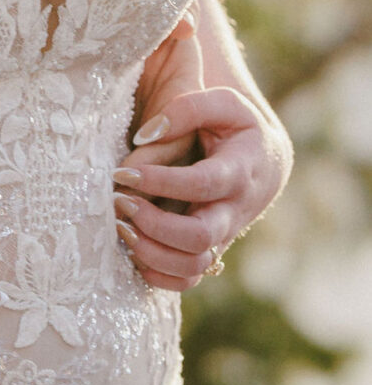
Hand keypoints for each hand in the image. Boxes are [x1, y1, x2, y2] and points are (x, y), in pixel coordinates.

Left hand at [113, 71, 289, 290]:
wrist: (264, 163)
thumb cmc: (236, 127)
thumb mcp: (222, 103)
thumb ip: (187, 109)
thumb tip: (145, 136)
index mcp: (239, 171)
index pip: (202, 184)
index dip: (160, 181)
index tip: (123, 173)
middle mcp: (233, 210)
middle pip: (199, 236)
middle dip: (153, 224)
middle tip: (120, 202)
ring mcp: (222, 236)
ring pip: (192, 266)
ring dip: (151, 252)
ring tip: (120, 226)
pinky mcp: (210, 251)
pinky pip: (188, 281)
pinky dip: (159, 276)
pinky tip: (133, 251)